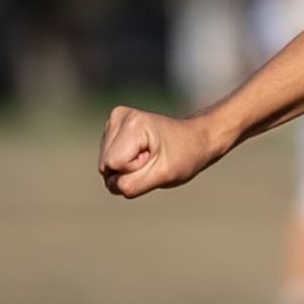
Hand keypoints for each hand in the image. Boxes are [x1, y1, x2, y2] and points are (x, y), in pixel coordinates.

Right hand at [98, 106, 218, 198]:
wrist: (197, 139)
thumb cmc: (184, 156)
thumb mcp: (162, 176)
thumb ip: (132, 184)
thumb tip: (110, 185)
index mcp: (131, 124)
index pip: (113, 165)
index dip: (134, 171)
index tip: (154, 159)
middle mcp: (118, 118)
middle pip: (106, 165)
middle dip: (129, 172)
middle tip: (153, 160)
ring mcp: (113, 122)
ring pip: (106, 165)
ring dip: (128, 169)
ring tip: (150, 156)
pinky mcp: (113, 130)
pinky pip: (109, 161)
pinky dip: (126, 164)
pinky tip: (143, 154)